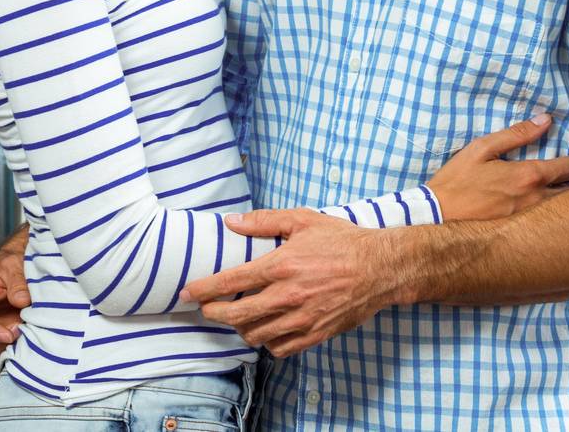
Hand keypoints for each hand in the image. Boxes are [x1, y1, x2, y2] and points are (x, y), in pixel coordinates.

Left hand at [181, 209, 393, 357]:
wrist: (380, 268)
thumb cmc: (342, 241)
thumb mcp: (303, 220)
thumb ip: (264, 221)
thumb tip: (232, 222)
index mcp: (282, 265)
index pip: (231, 282)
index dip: (204, 289)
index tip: (188, 293)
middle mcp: (288, 296)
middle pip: (237, 316)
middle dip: (214, 314)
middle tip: (206, 309)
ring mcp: (302, 319)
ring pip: (256, 335)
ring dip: (239, 328)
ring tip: (237, 317)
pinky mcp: (315, 334)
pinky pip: (280, 348)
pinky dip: (266, 342)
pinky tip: (265, 329)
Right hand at [426, 115, 568, 221]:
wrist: (437, 217)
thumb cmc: (457, 180)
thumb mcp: (482, 149)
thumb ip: (516, 134)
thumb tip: (545, 120)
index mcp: (528, 176)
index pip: (567, 167)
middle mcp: (535, 200)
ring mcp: (530, 219)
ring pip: (562, 207)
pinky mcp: (521, 233)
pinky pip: (548, 219)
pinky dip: (557, 210)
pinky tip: (556, 207)